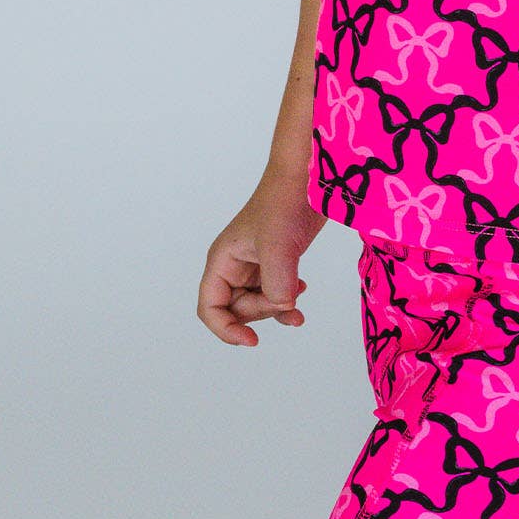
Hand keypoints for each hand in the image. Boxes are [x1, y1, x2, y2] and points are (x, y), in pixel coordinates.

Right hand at [198, 175, 325, 346]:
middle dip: (262, 312)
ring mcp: (255, 264)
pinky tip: (302, 289)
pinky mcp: (275, 261)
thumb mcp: (278, 246)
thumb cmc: (284, 201)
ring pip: (258, 303)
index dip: (226, 329)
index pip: (210, 308)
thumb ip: (277, 284)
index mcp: (222, 260)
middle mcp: (234, 265)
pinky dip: (287, 299)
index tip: (253, 340)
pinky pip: (274, 293)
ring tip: (298, 310)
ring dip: (277, 310)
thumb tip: (283, 307)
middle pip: (237, 310)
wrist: (308, 178)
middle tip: (286, 299)